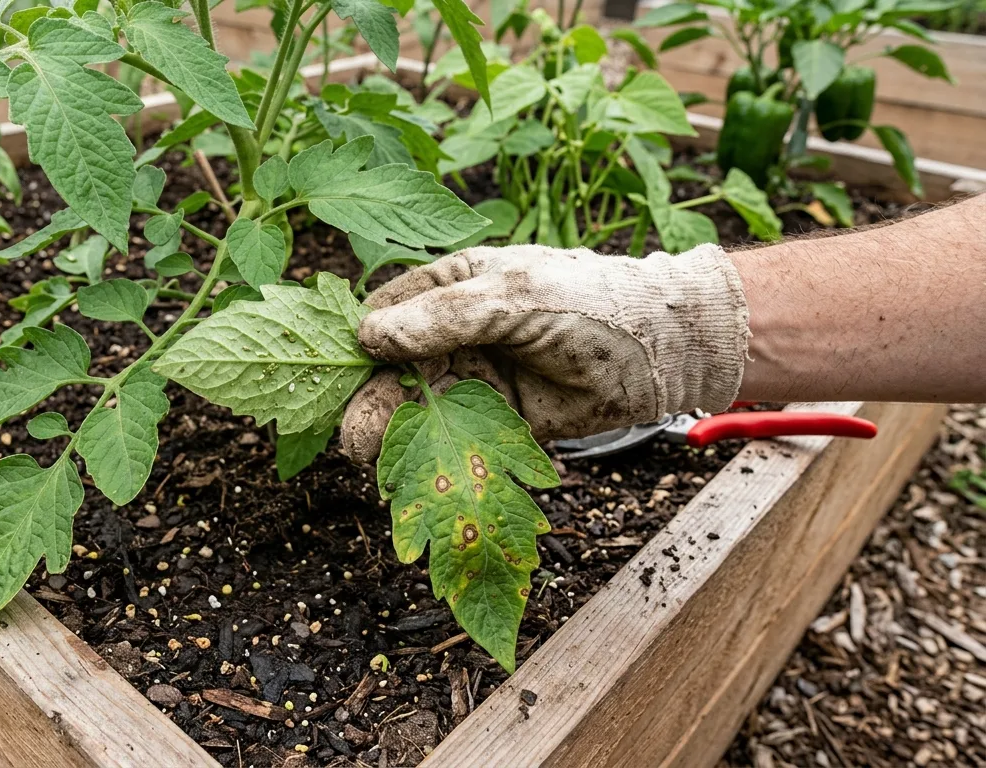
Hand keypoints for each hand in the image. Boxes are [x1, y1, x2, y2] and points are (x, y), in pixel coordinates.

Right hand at [340, 244, 750, 463]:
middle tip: (348, 430)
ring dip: (391, 428)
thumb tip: (368, 336)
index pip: (385, 311)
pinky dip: (429, 452)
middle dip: (368, 395)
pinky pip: (453, 437)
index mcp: (451, 287)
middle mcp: (454, 333)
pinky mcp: (496, 421)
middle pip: (393, 366)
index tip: (331, 368)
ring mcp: (474, 377)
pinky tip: (406, 466)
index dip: (357, 339)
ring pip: (417, 405)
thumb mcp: (510, 297)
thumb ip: (441, 317)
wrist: (661, 350)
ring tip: (366, 453)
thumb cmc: (587, 301)